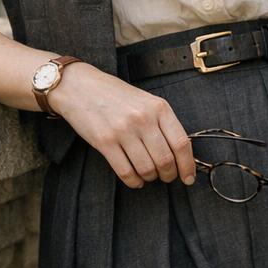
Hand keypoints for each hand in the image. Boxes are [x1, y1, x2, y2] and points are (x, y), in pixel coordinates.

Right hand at [47, 63, 197, 188]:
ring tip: (147, 175)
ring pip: (147, 169)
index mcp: (158, 107)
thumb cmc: (114, 94)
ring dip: (150, 178)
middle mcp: (143, 119)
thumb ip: (162, 122)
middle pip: (165, 160)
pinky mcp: (104, 142)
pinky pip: (126, 172)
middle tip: (166, 177)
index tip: (188, 177)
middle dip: (169, 175)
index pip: (181, 143)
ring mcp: (123, 130)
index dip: (187, 166)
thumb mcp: (145, 100)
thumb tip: (179, 153)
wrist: (80, 86)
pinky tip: (134, 179)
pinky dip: (133, 181)